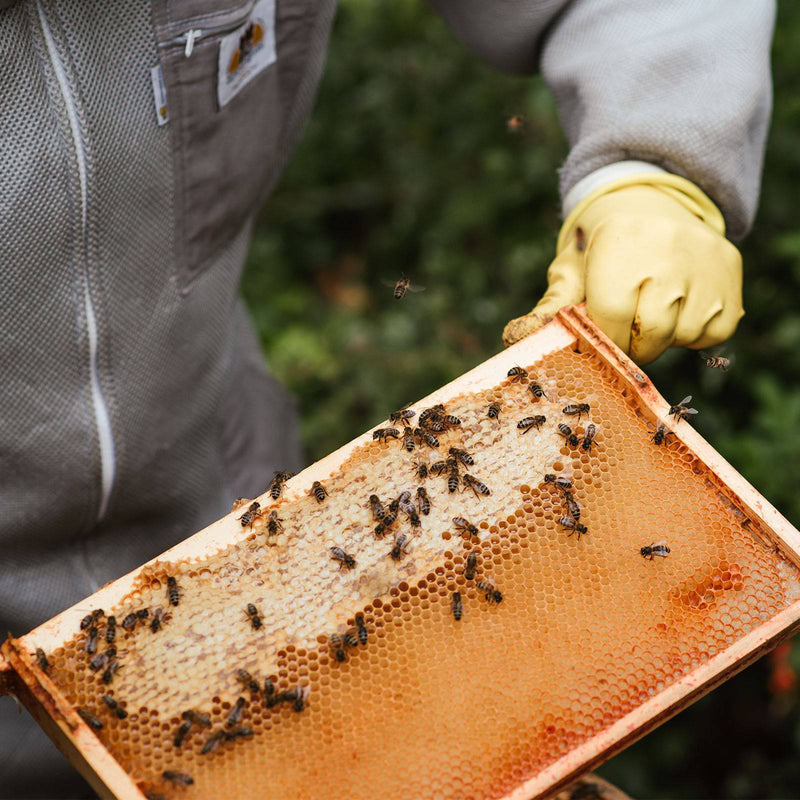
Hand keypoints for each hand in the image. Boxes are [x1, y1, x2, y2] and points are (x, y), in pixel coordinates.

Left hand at [502, 176, 743, 364]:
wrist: (649, 206)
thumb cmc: (600, 250)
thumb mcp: (571, 270)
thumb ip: (551, 306)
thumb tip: (516, 337)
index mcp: (620, 243)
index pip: (612, 316)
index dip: (604, 337)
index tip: (601, 334)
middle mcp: (669, 248)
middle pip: (651, 333)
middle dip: (632, 343)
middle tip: (625, 326)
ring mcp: (706, 261)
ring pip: (683, 335)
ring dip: (663, 337)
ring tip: (651, 307)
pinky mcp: (731, 274)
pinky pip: (714, 332)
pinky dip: (694, 332)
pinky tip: (679, 306)